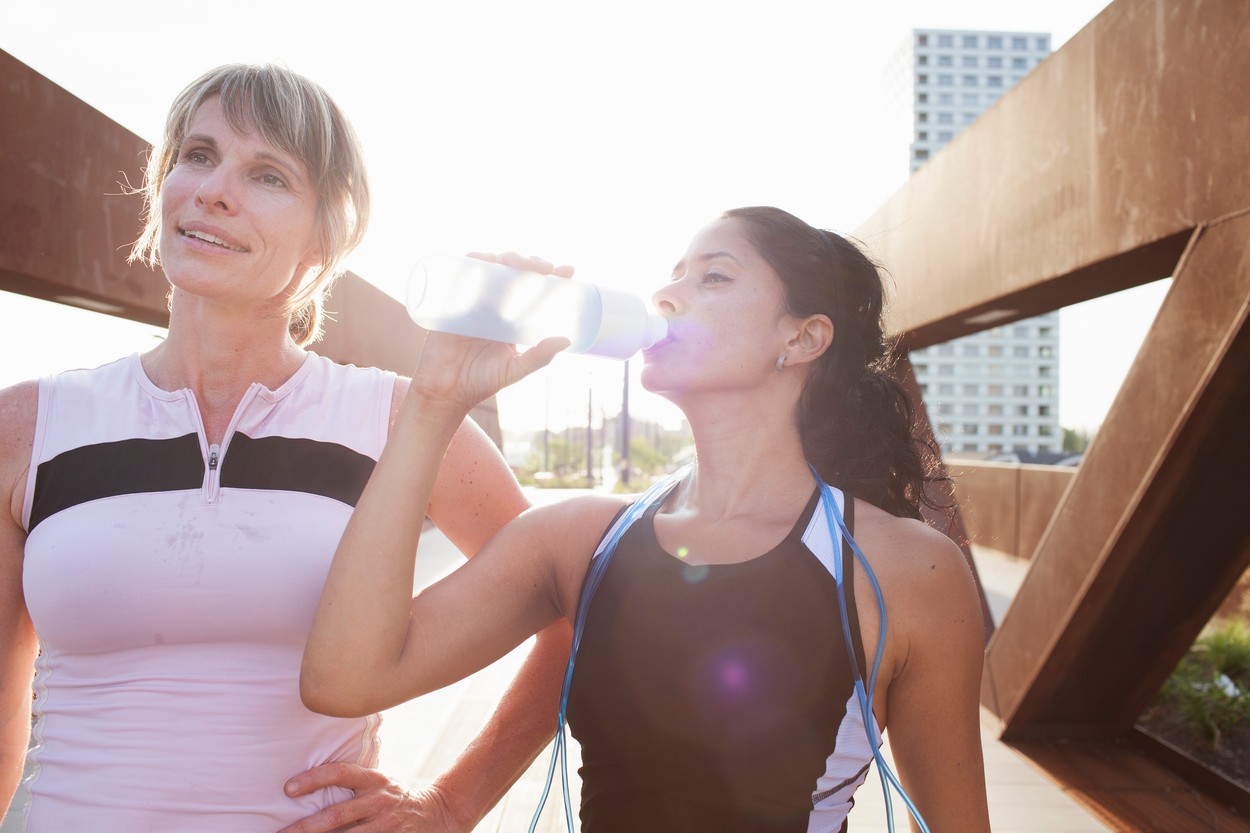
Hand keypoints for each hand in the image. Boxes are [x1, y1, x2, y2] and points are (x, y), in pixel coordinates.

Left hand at [279, 762, 462, 832]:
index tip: (288, 788)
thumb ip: (353, 784)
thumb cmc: (395, 798)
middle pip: (336, 814)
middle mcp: (379, 800)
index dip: (314, 778)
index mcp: (374, 780)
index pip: (340, 772)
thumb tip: (304, 787)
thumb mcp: (379, 782)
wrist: (438, 813)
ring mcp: (386, 825)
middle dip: (305, 828)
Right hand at [410, 251, 574, 415]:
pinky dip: (474, 261)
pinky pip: (463, 272)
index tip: (568, 270)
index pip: (535, 289)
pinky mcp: (453, 300)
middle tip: (545, 269)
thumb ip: (539, 357)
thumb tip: (566, 339)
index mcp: (513, 318)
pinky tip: (488, 261)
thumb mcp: (515, 369)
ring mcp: (474, 300)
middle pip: (515, 271)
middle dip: (532, 262)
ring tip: (521, 264)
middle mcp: (495, 305)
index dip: (551, 275)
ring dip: (507, 257)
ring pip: (493, 266)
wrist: (446, 390)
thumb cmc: (481, 381)